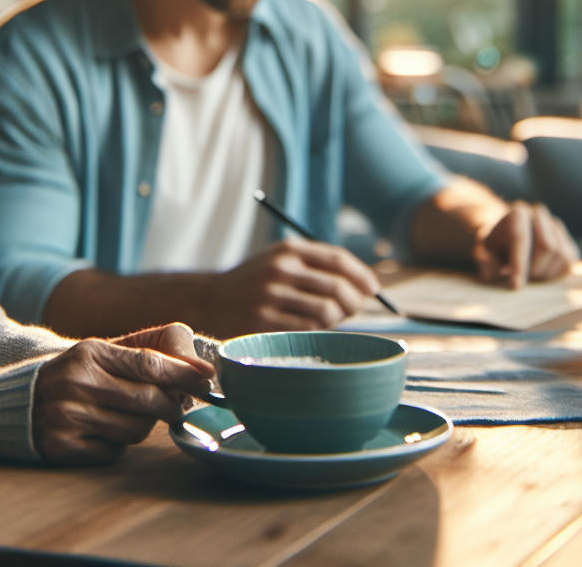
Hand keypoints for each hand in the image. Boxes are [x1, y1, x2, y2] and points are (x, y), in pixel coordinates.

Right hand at [32, 322, 213, 464]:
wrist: (20, 401)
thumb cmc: (78, 374)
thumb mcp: (105, 352)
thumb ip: (151, 352)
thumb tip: (201, 368)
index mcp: (90, 352)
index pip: (149, 364)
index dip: (183, 374)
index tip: (207, 380)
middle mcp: (76, 383)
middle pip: (148, 401)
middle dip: (171, 405)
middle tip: (177, 405)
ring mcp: (66, 417)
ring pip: (135, 430)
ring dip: (143, 426)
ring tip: (129, 415)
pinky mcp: (62, 446)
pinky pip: (114, 452)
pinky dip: (118, 444)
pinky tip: (103, 431)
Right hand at [203, 237, 382, 335]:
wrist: (208, 300)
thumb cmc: (255, 284)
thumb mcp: (280, 261)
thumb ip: (318, 267)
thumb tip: (366, 286)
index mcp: (288, 250)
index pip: (338, 259)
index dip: (362, 275)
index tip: (373, 289)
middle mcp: (280, 269)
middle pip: (337, 287)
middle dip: (353, 302)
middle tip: (352, 310)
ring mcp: (271, 296)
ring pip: (326, 312)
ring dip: (335, 320)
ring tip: (327, 320)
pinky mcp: (263, 322)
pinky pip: (307, 330)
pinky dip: (316, 333)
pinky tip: (308, 330)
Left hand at [473, 201, 577, 288]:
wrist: (509, 238)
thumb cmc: (496, 247)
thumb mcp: (484, 252)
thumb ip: (486, 261)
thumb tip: (497, 272)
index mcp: (517, 213)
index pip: (520, 238)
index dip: (519, 264)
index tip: (515, 286)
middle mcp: (539, 214)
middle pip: (547, 245)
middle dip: (535, 268)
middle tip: (522, 281)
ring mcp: (556, 227)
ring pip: (561, 254)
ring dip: (546, 273)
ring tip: (529, 276)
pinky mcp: (569, 243)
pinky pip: (569, 262)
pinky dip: (556, 274)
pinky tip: (541, 274)